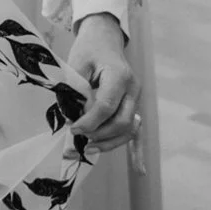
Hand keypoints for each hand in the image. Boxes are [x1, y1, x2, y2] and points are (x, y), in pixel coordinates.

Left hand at [66, 14, 138, 153]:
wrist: (105, 38)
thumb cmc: (89, 49)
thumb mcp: (77, 63)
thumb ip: (76, 89)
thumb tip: (71, 117)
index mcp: (119, 75)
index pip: (106, 106)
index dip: (89, 121)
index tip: (73, 129)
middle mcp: (133, 89)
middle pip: (121, 122)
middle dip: (98, 134)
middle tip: (77, 139)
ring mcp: (136, 98)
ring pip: (129, 129)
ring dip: (110, 142)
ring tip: (89, 148)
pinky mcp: (133, 105)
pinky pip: (136, 130)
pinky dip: (135, 150)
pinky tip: (139, 171)